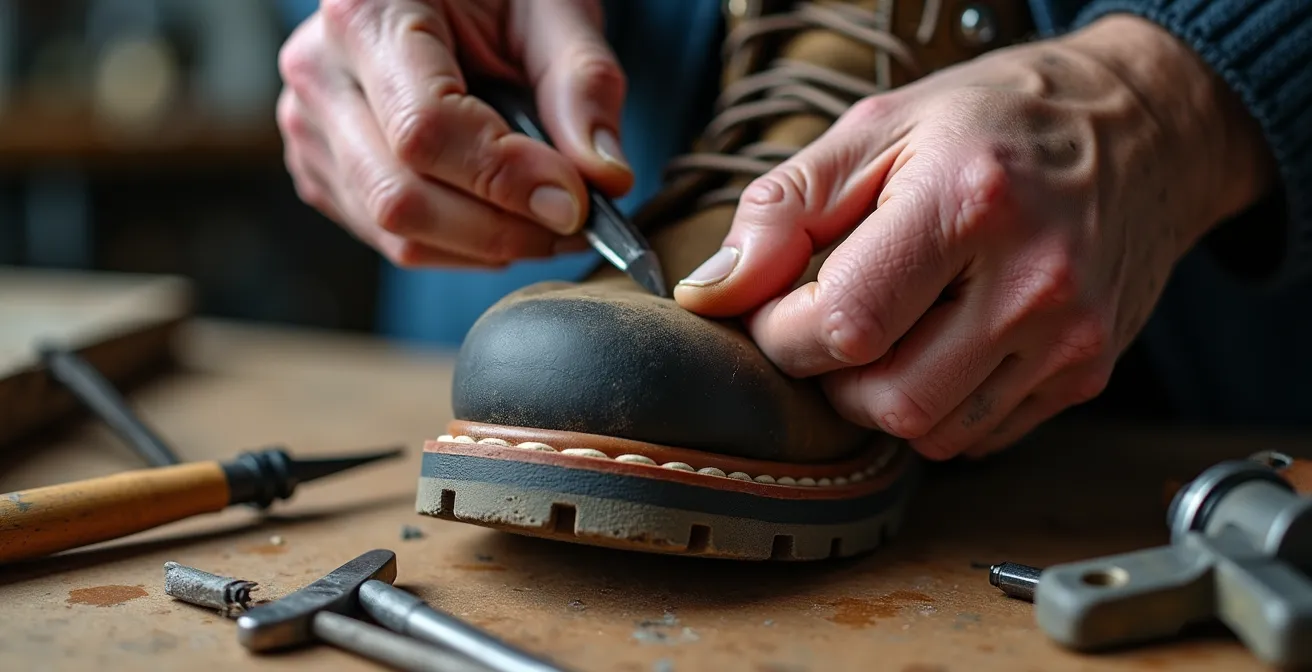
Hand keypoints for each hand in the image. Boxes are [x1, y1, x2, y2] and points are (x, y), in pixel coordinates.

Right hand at [276, 0, 631, 267]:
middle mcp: (322, 72)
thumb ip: (583, 84)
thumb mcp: (553, 7)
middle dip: (503, 229)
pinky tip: (505, 215)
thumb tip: (605, 179)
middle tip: (576, 225)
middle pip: (402, 197)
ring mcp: (312, 128)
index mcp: (369, 12)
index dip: (505, 180)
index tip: (576, 202)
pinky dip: (462, 248)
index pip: (425, 130)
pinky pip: (392, 242)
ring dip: (489, 247)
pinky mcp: (322, 170)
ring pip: (396, 233)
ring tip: (550, 221)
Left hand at [674, 16, 1273, 459]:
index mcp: (967, 202)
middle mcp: (1033, 280)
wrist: (1142, 128)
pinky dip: (937, 409)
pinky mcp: (1088, 373)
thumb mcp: (877, 129)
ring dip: (880, 398)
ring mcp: (1070, 337)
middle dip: (828, 376)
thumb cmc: (998, 119)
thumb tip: (714, 291)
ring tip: (886, 329)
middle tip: (826, 322)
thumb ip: (782, 210)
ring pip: (931, 432)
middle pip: (887, 397)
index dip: (783, 330)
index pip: (844, 323)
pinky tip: (940, 346)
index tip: (777, 306)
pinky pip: (980, 436)